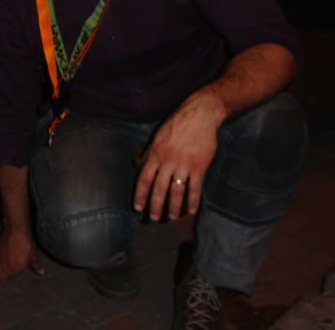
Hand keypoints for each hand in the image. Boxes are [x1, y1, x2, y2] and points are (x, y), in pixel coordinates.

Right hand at [0, 225, 44, 278]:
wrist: (16, 230)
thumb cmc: (26, 243)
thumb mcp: (33, 255)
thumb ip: (35, 266)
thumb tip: (41, 272)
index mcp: (15, 269)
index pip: (7, 278)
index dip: (9, 276)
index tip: (12, 272)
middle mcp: (6, 265)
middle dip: (1, 274)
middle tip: (6, 270)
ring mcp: (0, 257)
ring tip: (6, 261)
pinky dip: (0, 256)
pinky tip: (6, 251)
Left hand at [133, 90, 223, 221]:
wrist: (199, 115)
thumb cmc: (177, 125)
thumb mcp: (157, 137)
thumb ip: (147, 152)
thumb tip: (136, 163)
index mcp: (156, 155)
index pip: (144, 179)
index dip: (140, 195)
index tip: (138, 207)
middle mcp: (168, 162)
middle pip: (159, 188)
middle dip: (155, 205)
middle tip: (154, 218)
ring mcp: (184, 165)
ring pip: (176, 191)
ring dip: (173, 207)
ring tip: (171, 217)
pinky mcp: (199, 167)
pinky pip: (195, 188)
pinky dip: (193, 201)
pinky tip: (191, 210)